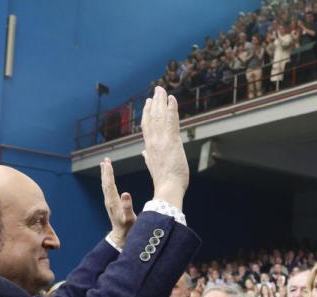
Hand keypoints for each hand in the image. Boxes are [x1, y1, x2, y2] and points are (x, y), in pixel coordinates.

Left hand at [100, 159, 135, 246]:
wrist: (122, 236)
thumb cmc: (128, 228)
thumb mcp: (129, 218)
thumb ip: (127, 206)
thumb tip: (126, 193)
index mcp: (113, 202)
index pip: (110, 184)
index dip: (109, 173)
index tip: (108, 163)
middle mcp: (109, 200)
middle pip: (106, 183)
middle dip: (106, 171)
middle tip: (106, 159)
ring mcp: (109, 202)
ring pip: (105, 185)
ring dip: (105, 174)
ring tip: (104, 164)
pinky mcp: (111, 204)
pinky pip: (108, 189)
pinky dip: (107, 181)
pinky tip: (108, 179)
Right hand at [141, 86, 187, 209]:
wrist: (168, 188)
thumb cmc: (163, 182)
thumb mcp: (153, 167)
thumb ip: (148, 158)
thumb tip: (144, 153)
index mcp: (149, 147)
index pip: (146, 126)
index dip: (146, 113)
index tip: (148, 102)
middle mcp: (153, 141)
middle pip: (152, 117)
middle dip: (154, 102)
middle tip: (157, 89)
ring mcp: (161, 139)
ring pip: (160, 115)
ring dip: (161, 100)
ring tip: (162, 89)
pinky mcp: (171, 140)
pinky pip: (171, 120)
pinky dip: (171, 108)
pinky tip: (172, 99)